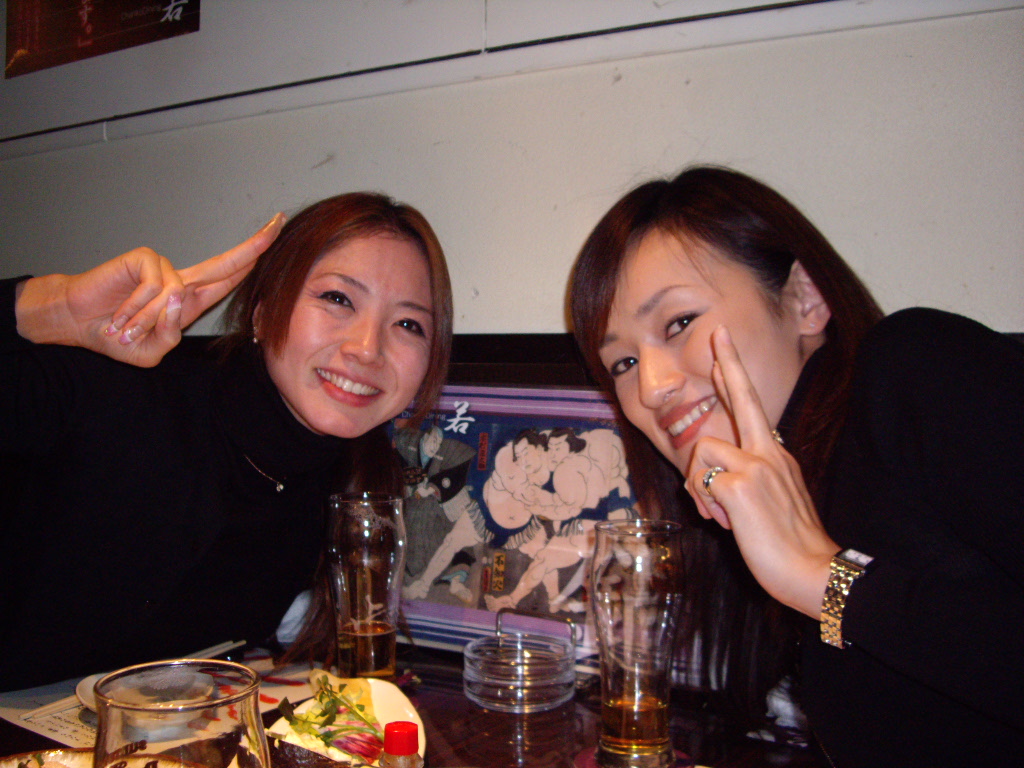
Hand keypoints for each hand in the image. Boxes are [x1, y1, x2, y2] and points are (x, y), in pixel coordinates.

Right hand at [16, 214, 284, 366]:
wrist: (77, 323)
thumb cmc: (117, 336)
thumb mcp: (152, 349)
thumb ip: (173, 331)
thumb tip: (180, 295)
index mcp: (192, 301)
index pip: (230, 278)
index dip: (252, 260)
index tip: (274, 236)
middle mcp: (183, 281)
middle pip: (225, 263)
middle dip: (253, 247)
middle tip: (277, 224)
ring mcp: (164, 267)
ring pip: (177, 295)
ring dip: (148, 318)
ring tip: (124, 326)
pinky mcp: (145, 259)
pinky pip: (154, 287)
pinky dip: (137, 306)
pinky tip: (120, 312)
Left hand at [684, 325, 837, 617]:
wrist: (813, 571)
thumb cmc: (790, 544)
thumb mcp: (771, 502)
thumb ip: (745, 480)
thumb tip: (708, 480)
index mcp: (775, 455)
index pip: (752, 406)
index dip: (735, 372)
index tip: (723, 338)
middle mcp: (769, 452)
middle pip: (744, 398)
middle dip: (728, 363)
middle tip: (718, 331)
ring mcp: (756, 466)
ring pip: (702, 448)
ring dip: (697, 483)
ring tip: (721, 514)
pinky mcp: (741, 485)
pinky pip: (700, 483)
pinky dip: (704, 505)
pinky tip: (726, 523)